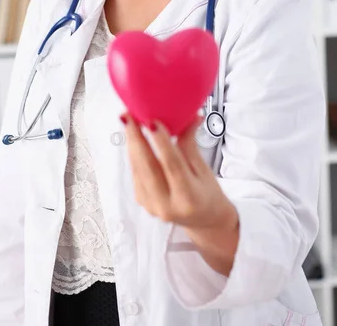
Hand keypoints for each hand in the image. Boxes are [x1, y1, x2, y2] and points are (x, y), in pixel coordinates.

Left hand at [120, 113, 235, 230]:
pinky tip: (133, 138)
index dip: (161, 143)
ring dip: (131, 144)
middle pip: (148, 167)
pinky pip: (136, 174)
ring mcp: (152, 205)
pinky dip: (134, 154)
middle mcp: (167, 205)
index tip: (153, 122)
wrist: (203, 219)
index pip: (172, 165)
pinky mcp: (143, 202)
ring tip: (128, 121)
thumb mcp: (204, 169)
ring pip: (138, 169)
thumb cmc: (207, 193)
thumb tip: (190, 116)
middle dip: (136, 139)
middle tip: (129, 116)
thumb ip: (190, 144)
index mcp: (188, 198)